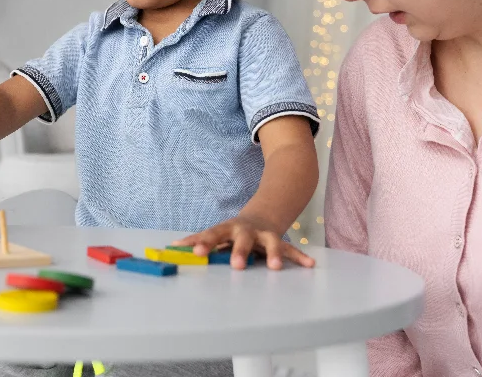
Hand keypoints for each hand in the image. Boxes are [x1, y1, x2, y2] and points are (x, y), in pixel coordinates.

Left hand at [172, 216, 315, 270]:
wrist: (263, 213)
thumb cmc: (233, 230)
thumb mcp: (217, 233)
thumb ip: (198, 240)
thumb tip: (172, 248)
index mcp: (228, 229)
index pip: (213, 234)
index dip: (205, 243)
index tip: (195, 252)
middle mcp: (246, 230)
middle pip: (242, 238)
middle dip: (240, 251)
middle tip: (236, 265)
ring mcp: (264, 235)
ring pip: (270, 243)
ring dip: (272, 254)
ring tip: (275, 267)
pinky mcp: (280, 241)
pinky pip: (291, 249)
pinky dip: (299, 257)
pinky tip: (310, 265)